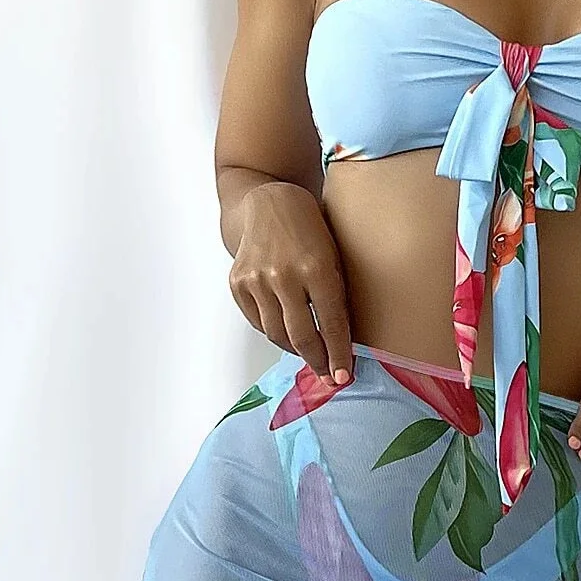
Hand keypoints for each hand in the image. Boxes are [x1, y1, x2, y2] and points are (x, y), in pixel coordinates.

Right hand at [228, 180, 353, 383]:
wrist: (268, 202)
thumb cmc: (310, 229)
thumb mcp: (334, 257)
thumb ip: (336, 295)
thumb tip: (342, 343)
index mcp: (315, 267)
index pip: (330, 324)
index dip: (338, 355)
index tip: (343, 377)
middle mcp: (283, 275)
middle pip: (301, 337)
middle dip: (317, 361)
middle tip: (326, 375)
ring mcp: (257, 279)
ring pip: (277, 334)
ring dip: (295, 349)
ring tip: (309, 354)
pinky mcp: (238, 282)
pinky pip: (259, 322)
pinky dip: (274, 331)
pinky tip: (287, 331)